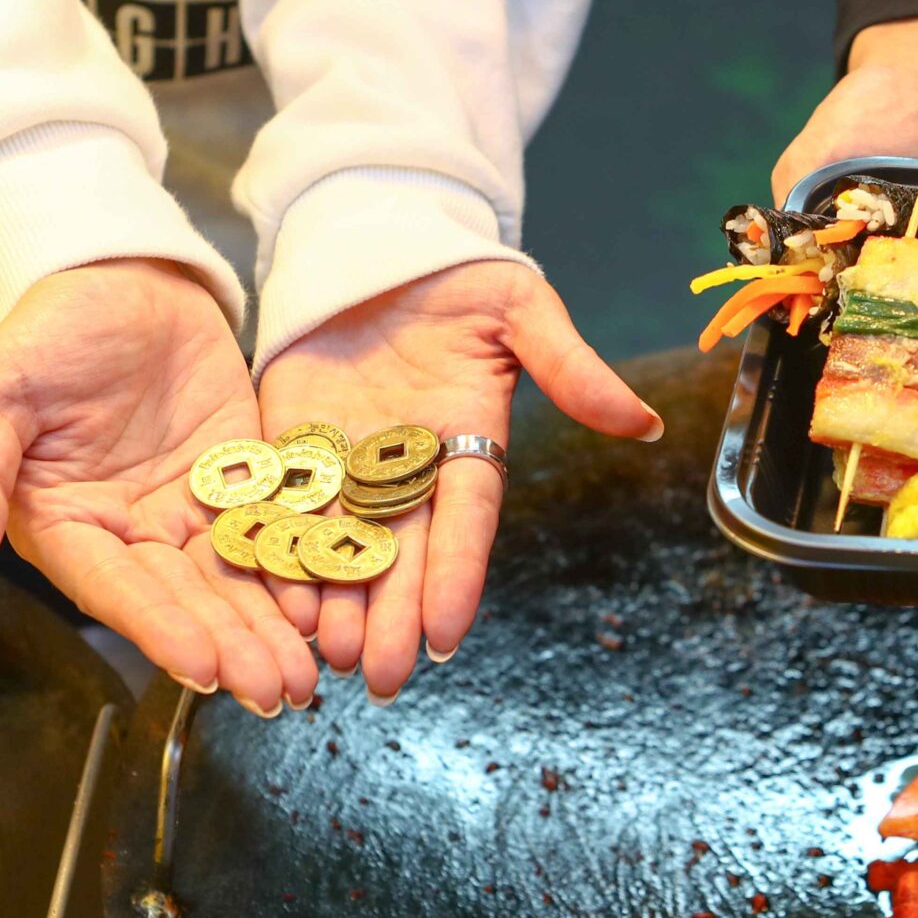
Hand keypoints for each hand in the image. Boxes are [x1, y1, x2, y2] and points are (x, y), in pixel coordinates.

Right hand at [0, 259, 316, 714]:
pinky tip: (330, 602)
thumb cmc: (44, 332)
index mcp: (65, 527)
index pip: (115, 589)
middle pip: (186, 599)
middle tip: (277, 690)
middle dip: (232, 646)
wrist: (120, 273)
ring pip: (235, 580)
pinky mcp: (244, 479)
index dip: (159, 628)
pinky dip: (301, 568)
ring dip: (272, 628)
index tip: (203, 668)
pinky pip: (276, 531)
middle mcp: (130, 533)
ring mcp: (191, 510)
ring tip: (309, 675)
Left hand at [258, 261, 660, 700]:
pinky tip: (274, 598)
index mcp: (469, 444)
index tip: (445, 634)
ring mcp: (349, 460)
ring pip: (343, 544)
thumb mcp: (522, 311)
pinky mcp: (294, 442)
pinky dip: (280, 550)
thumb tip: (644, 422)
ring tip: (326, 655)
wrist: (381, 239)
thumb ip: (571, 369)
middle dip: (390, 616)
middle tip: (378, 678)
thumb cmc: (462, 276)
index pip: (465, 522)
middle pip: (402, 553)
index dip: (456, 576)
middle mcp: (409, 469)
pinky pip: (286, 505)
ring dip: (335, 601)